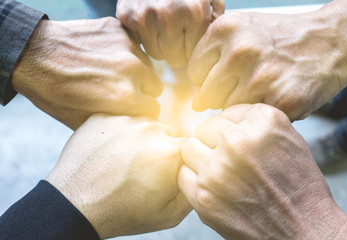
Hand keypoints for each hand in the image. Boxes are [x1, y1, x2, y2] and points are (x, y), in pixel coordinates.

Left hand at [12, 17, 162, 129]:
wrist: (32, 54)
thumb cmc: (54, 92)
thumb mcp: (83, 121)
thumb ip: (115, 123)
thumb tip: (132, 122)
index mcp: (125, 97)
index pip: (154, 109)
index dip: (142, 110)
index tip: (132, 108)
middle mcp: (132, 70)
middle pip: (156, 87)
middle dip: (143, 91)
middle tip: (122, 90)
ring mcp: (127, 46)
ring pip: (147, 65)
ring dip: (136, 71)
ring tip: (112, 72)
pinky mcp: (119, 29)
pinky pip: (134, 46)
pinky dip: (124, 52)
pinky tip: (105, 56)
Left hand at [46, 114, 190, 238]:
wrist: (75, 205)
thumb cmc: (121, 211)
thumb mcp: (168, 215)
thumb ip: (192, 191)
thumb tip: (197, 173)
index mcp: (170, 151)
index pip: (188, 146)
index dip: (178, 160)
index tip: (166, 171)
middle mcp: (150, 128)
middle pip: (167, 132)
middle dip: (160, 148)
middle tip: (144, 168)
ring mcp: (124, 119)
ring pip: (143, 124)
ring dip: (140, 138)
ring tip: (124, 161)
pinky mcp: (103, 116)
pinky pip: (120, 120)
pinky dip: (118, 133)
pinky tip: (110, 153)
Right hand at [116, 0, 224, 66]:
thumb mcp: (211, 0)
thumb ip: (215, 24)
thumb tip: (211, 48)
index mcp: (194, 11)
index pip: (192, 55)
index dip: (192, 50)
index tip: (190, 39)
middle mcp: (169, 12)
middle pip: (175, 58)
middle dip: (178, 50)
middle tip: (178, 35)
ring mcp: (145, 14)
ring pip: (156, 53)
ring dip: (161, 45)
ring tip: (164, 27)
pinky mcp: (127, 15)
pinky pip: (139, 43)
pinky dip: (145, 36)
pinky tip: (151, 22)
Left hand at [178, 104, 346, 238]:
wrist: (304, 230)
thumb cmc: (299, 187)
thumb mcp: (290, 139)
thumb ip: (256, 122)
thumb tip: (223, 118)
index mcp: (263, 122)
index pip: (228, 112)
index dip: (233, 130)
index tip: (241, 144)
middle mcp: (238, 141)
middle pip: (205, 128)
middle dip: (215, 142)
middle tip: (229, 160)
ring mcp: (217, 169)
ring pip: (189, 148)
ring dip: (201, 159)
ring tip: (220, 173)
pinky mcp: (203, 196)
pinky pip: (182, 174)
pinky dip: (194, 180)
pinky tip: (213, 188)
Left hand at [188, 6, 346, 119]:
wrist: (330, 40)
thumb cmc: (280, 39)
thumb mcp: (241, 32)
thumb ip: (211, 61)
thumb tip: (196, 103)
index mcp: (226, 29)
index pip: (194, 72)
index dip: (209, 78)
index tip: (227, 75)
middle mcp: (241, 49)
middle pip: (208, 94)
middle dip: (223, 94)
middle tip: (247, 82)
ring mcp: (262, 75)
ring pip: (228, 110)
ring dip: (243, 105)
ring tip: (263, 87)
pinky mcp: (283, 98)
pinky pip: (253, 119)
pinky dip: (261, 113)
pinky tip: (274, 96)